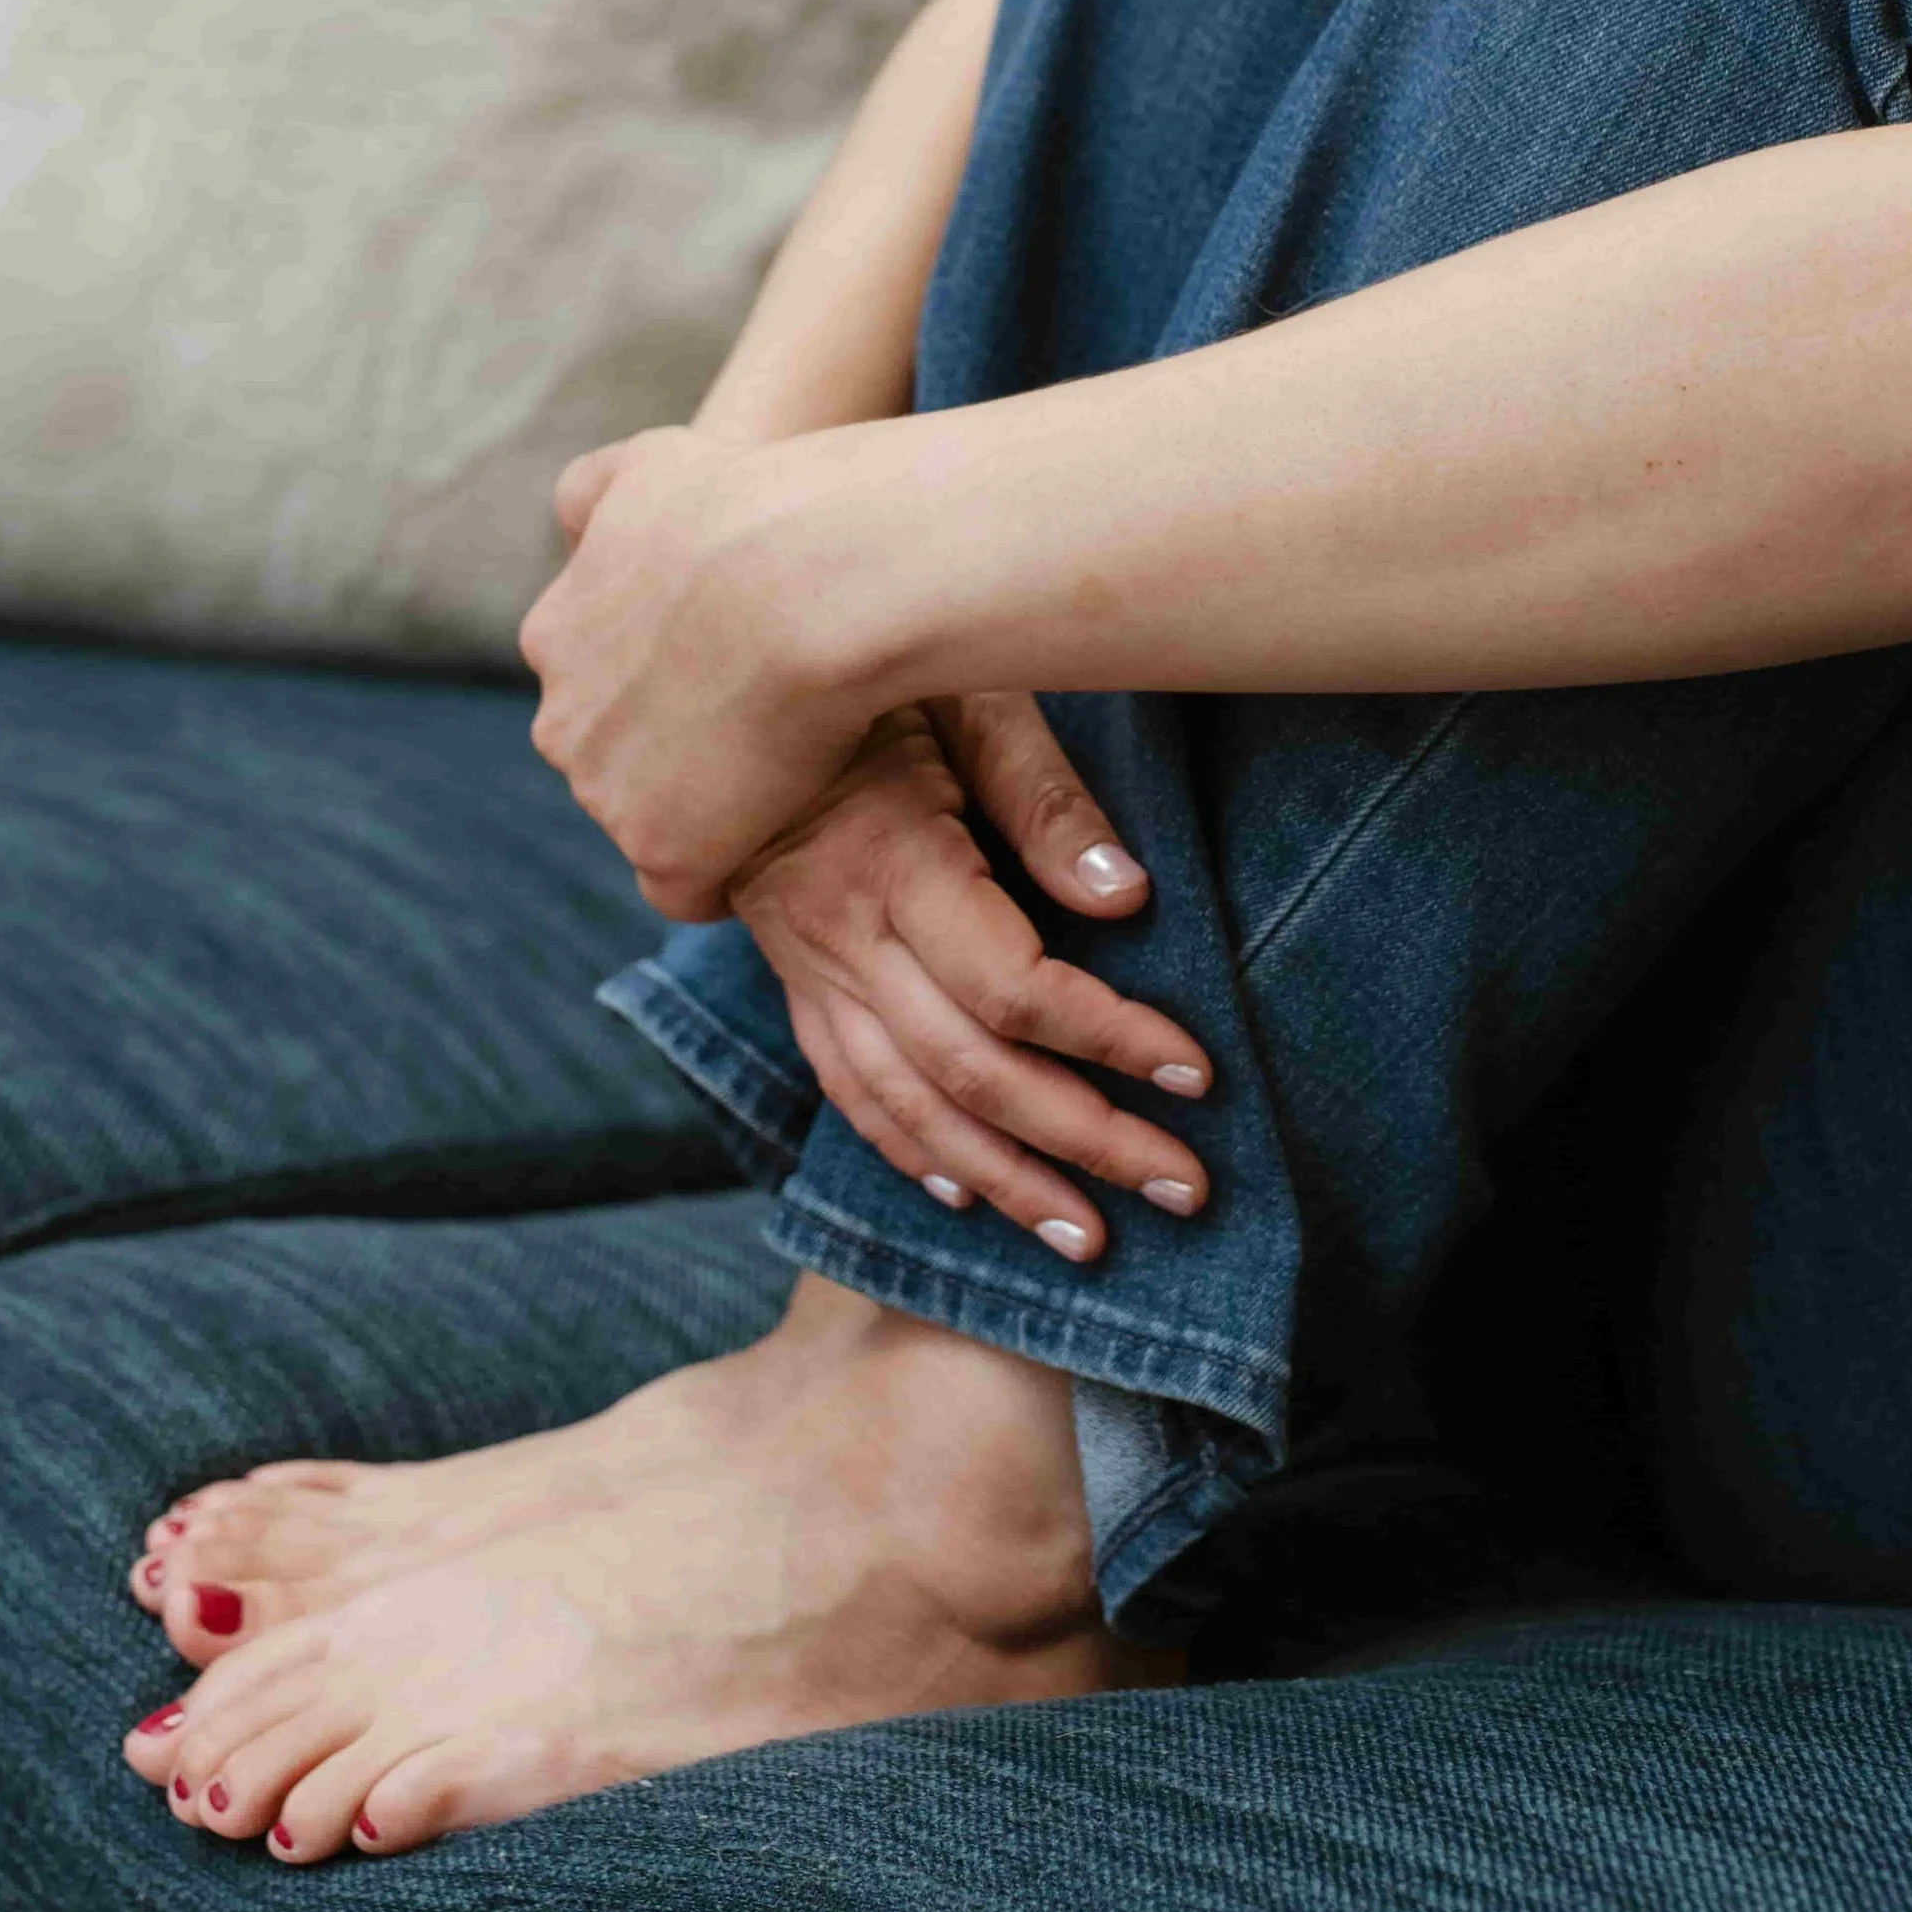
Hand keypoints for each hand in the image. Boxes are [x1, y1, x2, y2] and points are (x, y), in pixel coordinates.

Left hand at [522, 426, 866, 917]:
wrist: (804, 575)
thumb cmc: (747, 507)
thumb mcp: (652, 464)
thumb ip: (597, 493)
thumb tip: (572, 519)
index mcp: (554, 637)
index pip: (598, 688)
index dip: (668, 686)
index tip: (732, 672)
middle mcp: (561, 722)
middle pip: (616, 760)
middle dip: (676, 751)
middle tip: (769, 720)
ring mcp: (606, 794)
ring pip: (652, 820)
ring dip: (707, 808)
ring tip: (789, 768)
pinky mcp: (664, 853)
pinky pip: (687, 888)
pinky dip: (725, 868)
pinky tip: (777, 832)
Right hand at [731, 694, 1213, 1266]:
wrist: (713, 685)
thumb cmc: (868, 672)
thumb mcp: (965, 696)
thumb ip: (1043, 798)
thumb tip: (1126, 900)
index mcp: (891, 859)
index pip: (1012, 989)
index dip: (1111, 1037)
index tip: (1198, 1071)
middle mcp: (841, 934)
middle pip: (970, 1071)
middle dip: (1084, 1140)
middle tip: (1183, 1189)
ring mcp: (808, 968)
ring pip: (906, 1105)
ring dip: (1005, 1181)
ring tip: (1091, 1239)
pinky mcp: (795, 978)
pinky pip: (846, 1087)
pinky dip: (907, 1152)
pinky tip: (966, 1195)